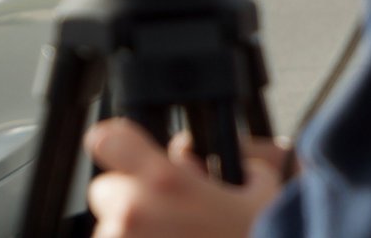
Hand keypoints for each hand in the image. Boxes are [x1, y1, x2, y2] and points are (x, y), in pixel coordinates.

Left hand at [87, 119, 286, 237]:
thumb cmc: (263, 236)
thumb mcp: (259, 189)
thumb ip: (222, 161)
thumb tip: (192, 157)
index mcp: (165, 183)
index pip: (109, 141)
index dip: (117, 141)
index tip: (123, 147)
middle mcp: (133, 216)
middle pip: (107, 190)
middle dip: (134, 197)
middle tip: (171, 212)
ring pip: (111, 229)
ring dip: (134, 231)